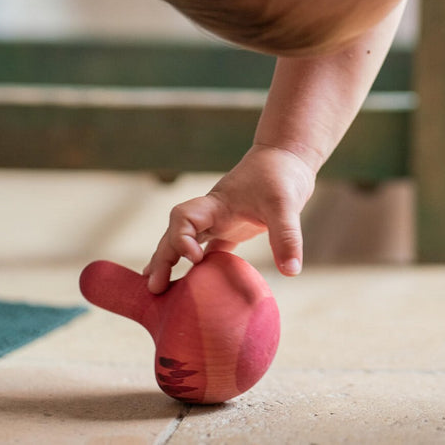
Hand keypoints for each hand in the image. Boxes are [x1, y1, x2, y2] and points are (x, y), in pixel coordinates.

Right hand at [143, 144, 316, 292]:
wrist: (287, 155)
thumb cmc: (281, 174)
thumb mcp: (286, 204)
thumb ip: (286, 236)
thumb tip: (290, 272)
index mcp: (215, 204)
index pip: (182, 218)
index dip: (181, 239)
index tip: (196, 259)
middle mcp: (211, 214)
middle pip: (174, 234)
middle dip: (162, 259)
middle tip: (153, 288)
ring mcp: (221, 220)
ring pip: (186, 242)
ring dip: (172, 262)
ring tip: (158, 289)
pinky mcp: (234, 227)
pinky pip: (210, 249)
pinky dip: (201, 266)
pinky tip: (196, 286)